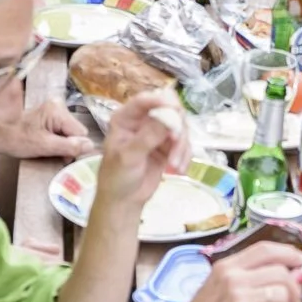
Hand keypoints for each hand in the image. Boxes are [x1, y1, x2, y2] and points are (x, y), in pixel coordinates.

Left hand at [0, 100, 92, 161]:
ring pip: (70, 132)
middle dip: (68, 145)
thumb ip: (68, 146)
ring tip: (46, 148)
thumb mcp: (43, 146)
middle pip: (76, 131)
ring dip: (62, 144)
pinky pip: (62, 130)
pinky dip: (56, 139)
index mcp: (57, 110)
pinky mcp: (49, 115)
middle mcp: (58, 106)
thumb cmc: (15, 139)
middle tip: (52, 153)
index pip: (80, 132)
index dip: (74, 147)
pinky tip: (45, 143)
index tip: (62, 156)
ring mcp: (53, 109)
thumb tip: (90, 146)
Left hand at [91, 89, 186, 213]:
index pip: (144, 101)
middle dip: (176, 127)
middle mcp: (143, 121)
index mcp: (126, 118)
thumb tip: (168, 118)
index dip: (160, 101)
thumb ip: (148, 137)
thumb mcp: (129, 157)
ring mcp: (157, 133)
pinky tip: (178, 169)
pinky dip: (185, 155)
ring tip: (174, 165)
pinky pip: (184, 144)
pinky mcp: (168, 147)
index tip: (175, 109)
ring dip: (181, 146)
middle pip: (169, 110)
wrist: (124, 200)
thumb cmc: (117, 176)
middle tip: (176, 141)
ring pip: (180, 128)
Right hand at [164, 243, 301, 301]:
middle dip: (294, 289)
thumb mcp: (218, 289)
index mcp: (226, 266)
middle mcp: (232, 277)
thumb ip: (248, 280)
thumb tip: (288, 277)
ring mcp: (236, 297)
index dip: (289, 253)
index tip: (301, 262)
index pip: (265, 249)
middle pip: (281, 272)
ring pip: (281, 294)